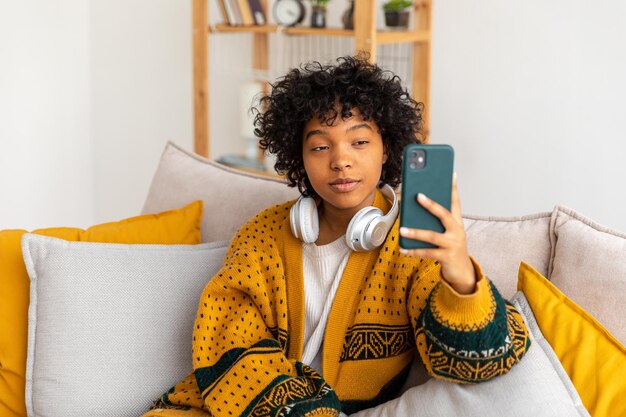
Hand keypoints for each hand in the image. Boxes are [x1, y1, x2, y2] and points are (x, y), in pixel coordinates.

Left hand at [399, 173, 476, 293]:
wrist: (462, 271)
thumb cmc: (451, 247)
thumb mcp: (448, 231)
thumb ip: (438, 219)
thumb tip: (421, 203)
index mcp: (457, 222)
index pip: (455, 202)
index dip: (453, 187)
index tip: (450, 173)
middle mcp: (457, 231)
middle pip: (444, 214)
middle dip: (431, 205)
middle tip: (418, 196)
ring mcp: (452, 244)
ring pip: (432, 236)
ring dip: (416, 232)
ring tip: (402, 230)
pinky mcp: (446, 257)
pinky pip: (427, 253)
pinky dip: (413, 251)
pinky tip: (402, 248)